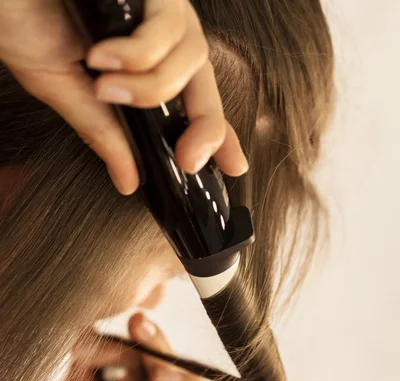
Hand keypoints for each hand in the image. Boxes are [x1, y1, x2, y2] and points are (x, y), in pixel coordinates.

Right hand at [0, 0, 247, 193]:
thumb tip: (128, 180)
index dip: (217, 132)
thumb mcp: (65, 89)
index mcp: (140, 57)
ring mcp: (154, 4)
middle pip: (204, 81)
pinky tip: (101, 55)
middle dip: (206, 127)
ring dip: (149, 88)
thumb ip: (103, 132)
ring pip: (189, 60)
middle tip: (187, 158)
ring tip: (105, 87)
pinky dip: (137, 55)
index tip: (234, 166)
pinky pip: (165, 31)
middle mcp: (155, 30)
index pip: (191, 99)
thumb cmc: (21, 18)